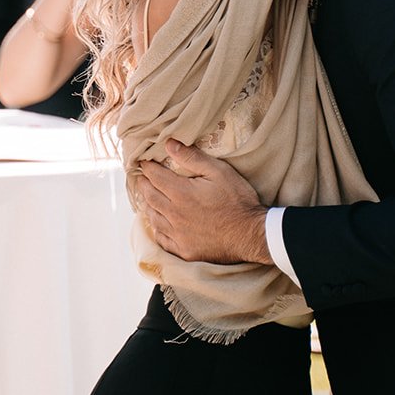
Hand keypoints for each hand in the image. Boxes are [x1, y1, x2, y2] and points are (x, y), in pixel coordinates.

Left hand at [135, 139, 271, 264]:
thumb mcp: (219, 172)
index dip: (147, 167)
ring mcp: (178, 235)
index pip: (154, 177)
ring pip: (153, 218)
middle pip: (149, 197)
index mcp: (181, 193)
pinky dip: (156, 228)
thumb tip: (169, 144)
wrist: (252, 235)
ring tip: (147, 197)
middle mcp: (174, 215)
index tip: (144, 162)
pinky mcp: (184, 250)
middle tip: (141, 177)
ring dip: (147, 205)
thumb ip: (192, 157)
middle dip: (144, 184)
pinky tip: (158, 223)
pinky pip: (162, 238)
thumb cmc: (238, 200)